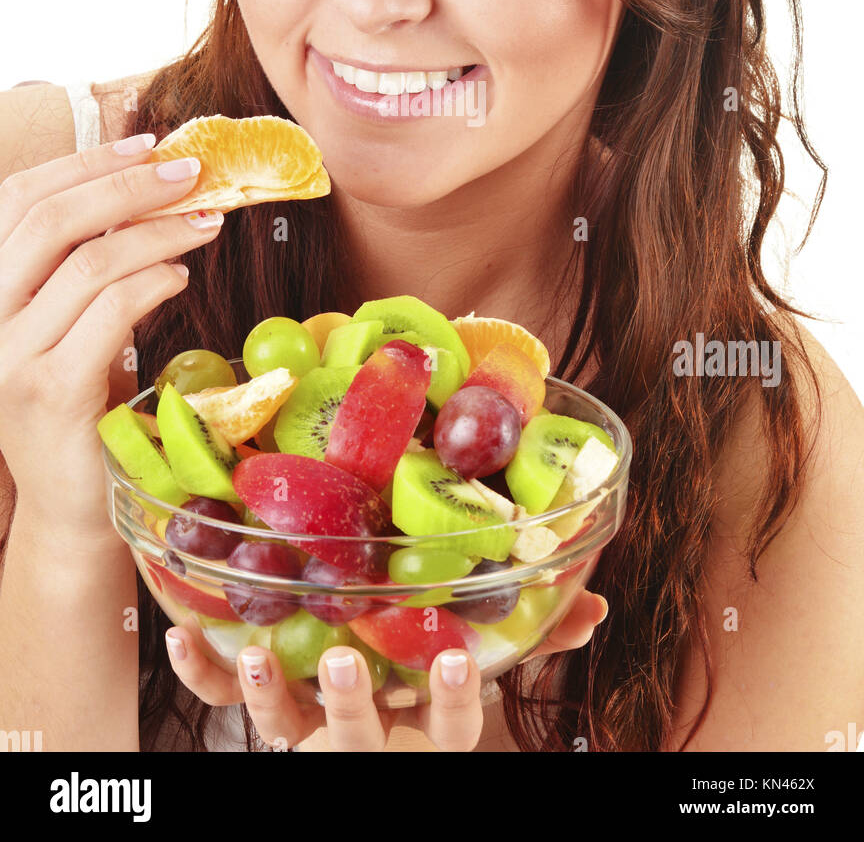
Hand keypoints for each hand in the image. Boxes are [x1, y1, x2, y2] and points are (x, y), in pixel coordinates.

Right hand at [0, 132, 224, 539]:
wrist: (73, 507)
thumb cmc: (80, 406)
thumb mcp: (68, 322)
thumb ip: (83, 264)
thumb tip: (144, 186)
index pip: (17, 200)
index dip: (82, 164)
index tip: (145, 144)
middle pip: (50, 220)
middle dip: (127, 186)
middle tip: (191, 173)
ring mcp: (6, 356)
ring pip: (87, 262)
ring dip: (158, 232)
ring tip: (205, 222)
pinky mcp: (49, 391)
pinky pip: (110, 311)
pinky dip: (155, 281)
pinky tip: (182, 276)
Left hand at [165, 588, 608, 751]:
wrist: (356, 747)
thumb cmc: (422, 694)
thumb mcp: (472, 675)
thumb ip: (535, 640)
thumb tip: (596, 607)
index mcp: (419, 731)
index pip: (447, 731)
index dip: (448, 701)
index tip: (453, 662)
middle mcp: (364, 741)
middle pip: (358, 736)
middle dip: (351, 704)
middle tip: (345, 661)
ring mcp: (309, 735)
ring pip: (285, 727)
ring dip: (266, 694)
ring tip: (257, 653)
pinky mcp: (266, 716)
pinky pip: (223, 702)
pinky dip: (202, 670)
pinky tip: (179, 635)